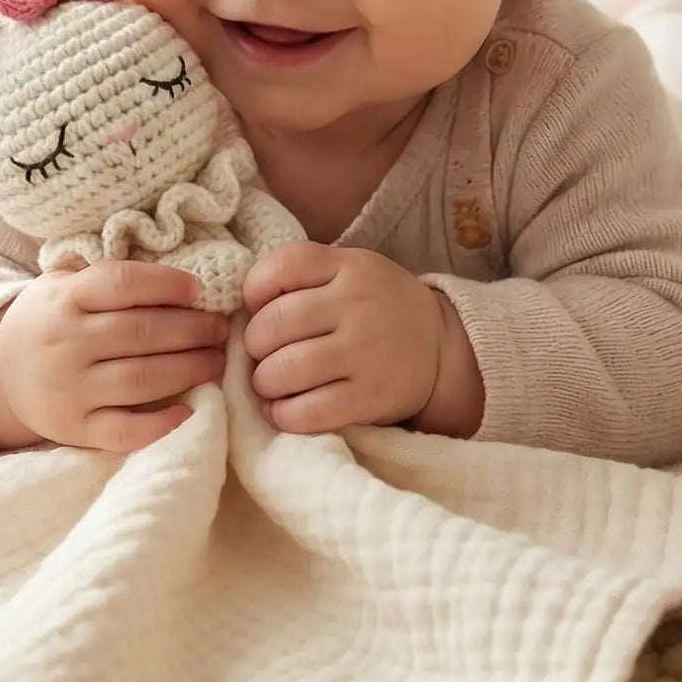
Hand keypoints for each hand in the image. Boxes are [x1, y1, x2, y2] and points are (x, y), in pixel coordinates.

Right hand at [0, 261, 228, 452]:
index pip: (122, 283)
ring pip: (141, 380)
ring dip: (189, 370)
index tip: (198, 289)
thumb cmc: (50, 320)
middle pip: (142, 332)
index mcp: (65, 299)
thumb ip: (106, 277)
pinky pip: (123, 430)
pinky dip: (159, 424)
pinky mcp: (74, 428)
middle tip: (221, 329)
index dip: (166, 284)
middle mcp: (66, 343)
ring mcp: (69, 389)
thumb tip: (178, 277)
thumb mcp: (62, 285)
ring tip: (216, 362)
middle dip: (193, 330)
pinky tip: (188, 411)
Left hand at [242, 243, 482, 435]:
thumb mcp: (350, 272)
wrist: (440, 346)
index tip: (258, 308)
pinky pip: (307, 412)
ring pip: (283, 370)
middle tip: (262, 354)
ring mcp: (365, 353)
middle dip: (253, 345)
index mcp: (349, 267)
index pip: (281, 267)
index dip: (254, 290)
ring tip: (271, 383)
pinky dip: (283, 415)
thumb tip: (241, 308)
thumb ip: (304, 276)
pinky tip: (285, 409)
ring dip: (264, 383)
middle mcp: (357, 305)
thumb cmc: (377, 307)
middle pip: (273, 324)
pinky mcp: (370, 398)